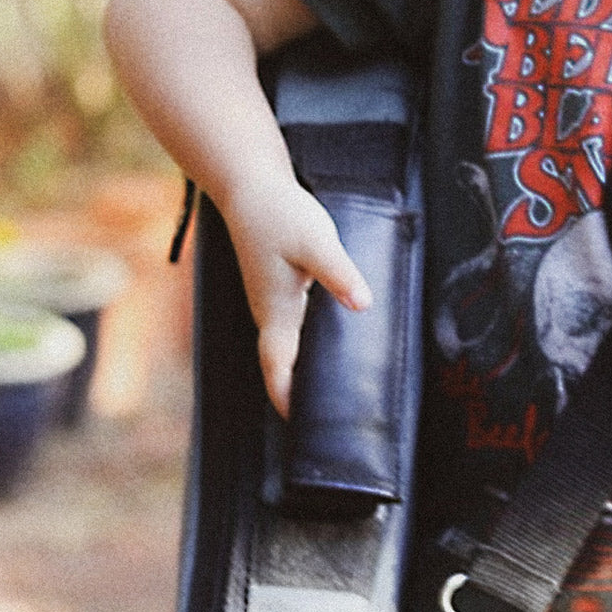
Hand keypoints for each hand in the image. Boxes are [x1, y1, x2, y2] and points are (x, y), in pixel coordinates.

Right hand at [225, 177, 371, 416]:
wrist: (250, 187)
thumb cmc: (278, 214)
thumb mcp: (315, 241)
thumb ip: (339, 274)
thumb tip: (362, 305)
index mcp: (276, 310)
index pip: (277, 366)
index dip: (285, 396)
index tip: (300, 424)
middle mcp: (270, 313)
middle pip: (281, 366)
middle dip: (297, 395)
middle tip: (325, 421)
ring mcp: (272, 303)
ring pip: (286, 349)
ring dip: (301, 373)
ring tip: (330, 394)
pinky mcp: (279, 290)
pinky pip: (291, 332)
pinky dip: (305, 349)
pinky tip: (328, 348)